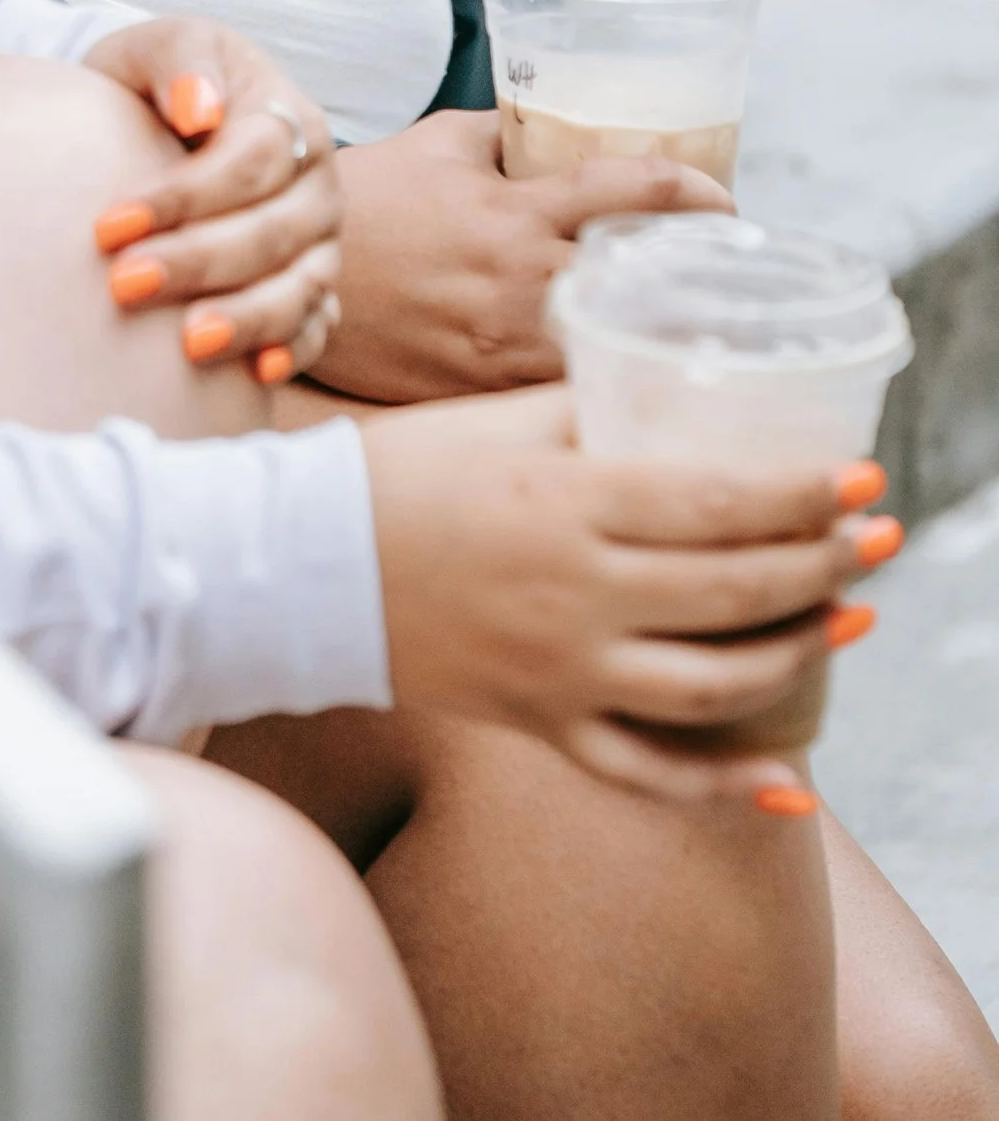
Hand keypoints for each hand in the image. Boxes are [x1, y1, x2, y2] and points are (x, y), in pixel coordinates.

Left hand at [80, 17, 342, 384]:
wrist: (164, 123)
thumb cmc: (160, 83)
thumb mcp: (158, 46)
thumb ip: (179, 59)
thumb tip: (199, 106)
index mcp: (289, 115)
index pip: (252, 159)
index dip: (184, 195)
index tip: (107, 225)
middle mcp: (317, 184)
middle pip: (273, 231)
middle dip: (198, 262)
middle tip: (124, 285)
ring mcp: (321, 243)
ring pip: (301, 287)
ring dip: (246, 318)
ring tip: (186, 344)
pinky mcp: (314, 290)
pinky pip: (317, 328)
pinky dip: (294, 350)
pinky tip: (258, 374)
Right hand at [313, 110, 733, 403]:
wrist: (285, 273)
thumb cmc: (367, 201)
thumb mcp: (439, 143)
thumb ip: (509, 134)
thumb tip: (566, 127)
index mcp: (516, 213)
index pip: (638, 193)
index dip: (701, 194)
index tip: (726, 204)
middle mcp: (521, 284)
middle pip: (651, 285)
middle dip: (705, 285)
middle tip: (734, 282)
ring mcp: (505, 349)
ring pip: (619, 353)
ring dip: (662, 344)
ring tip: (696, 338)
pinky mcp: (485, 395)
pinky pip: (565, 394)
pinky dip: (603, 385)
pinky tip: (627, 382)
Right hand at [363, 386, 898, 805]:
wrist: (298, 568)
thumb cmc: (393, 474)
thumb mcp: (492, 423)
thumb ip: (584, 414)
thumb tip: (669, 392)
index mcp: (566, 502)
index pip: (720, 502)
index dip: (806, 494)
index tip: (864, 479)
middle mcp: (577, 593)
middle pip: (737, 589)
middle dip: (827, 563)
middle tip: (881, 537)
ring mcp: (563, 670)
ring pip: (716, 683)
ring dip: (800, 653)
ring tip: (848, 619)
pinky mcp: (543, 724)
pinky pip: (651, 772)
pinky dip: (729, 787)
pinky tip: (795, 782)